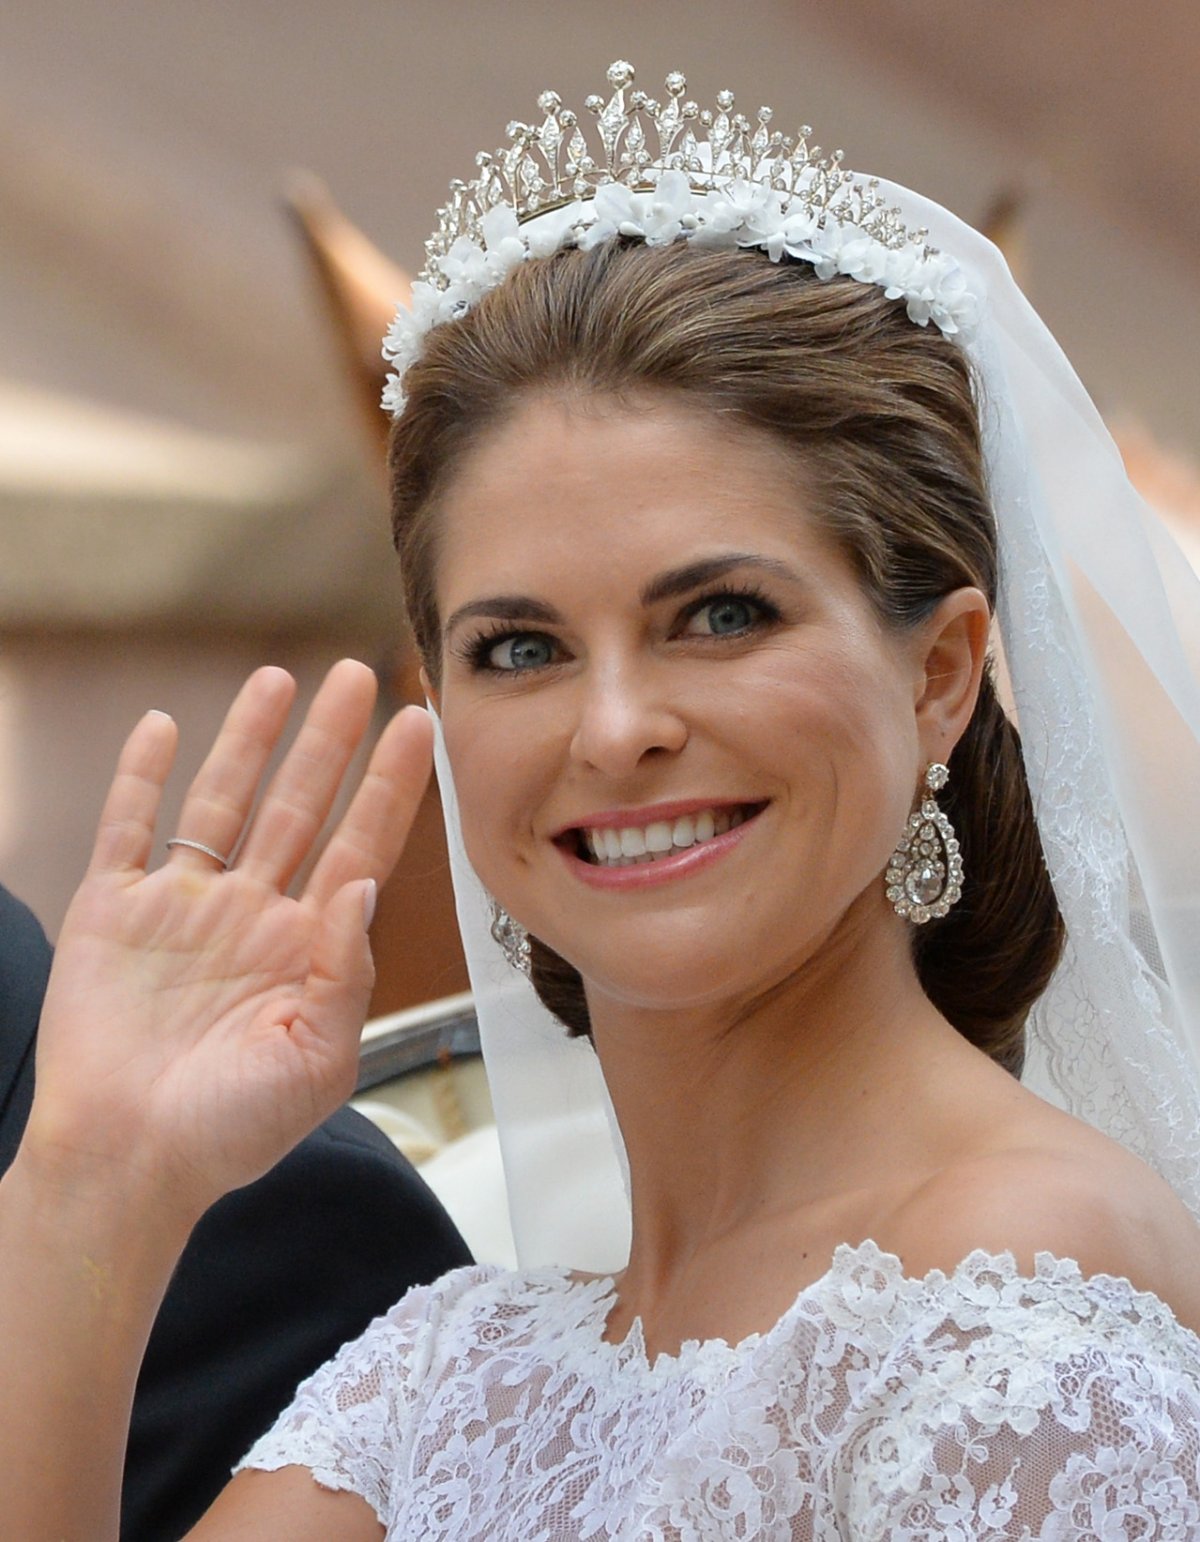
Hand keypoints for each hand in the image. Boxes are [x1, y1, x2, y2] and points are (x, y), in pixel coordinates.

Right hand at [25, 660, 432, 1223]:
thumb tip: (365, 883)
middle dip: (328, 741)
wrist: (127, 1166)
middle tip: (354, 673)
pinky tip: (161, 727)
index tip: (420, 723)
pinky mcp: (113, 912)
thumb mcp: (320, 1060)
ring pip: (222, 801)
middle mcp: (252, 914)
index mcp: (307, 947)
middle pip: (300, 806)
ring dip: (248, 741)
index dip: (391, 785)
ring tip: (276, 679)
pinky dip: (140, 777)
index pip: (362, 845)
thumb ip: (348, 971)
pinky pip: (129, 828)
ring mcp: (183, 908)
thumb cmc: (230, 1130)